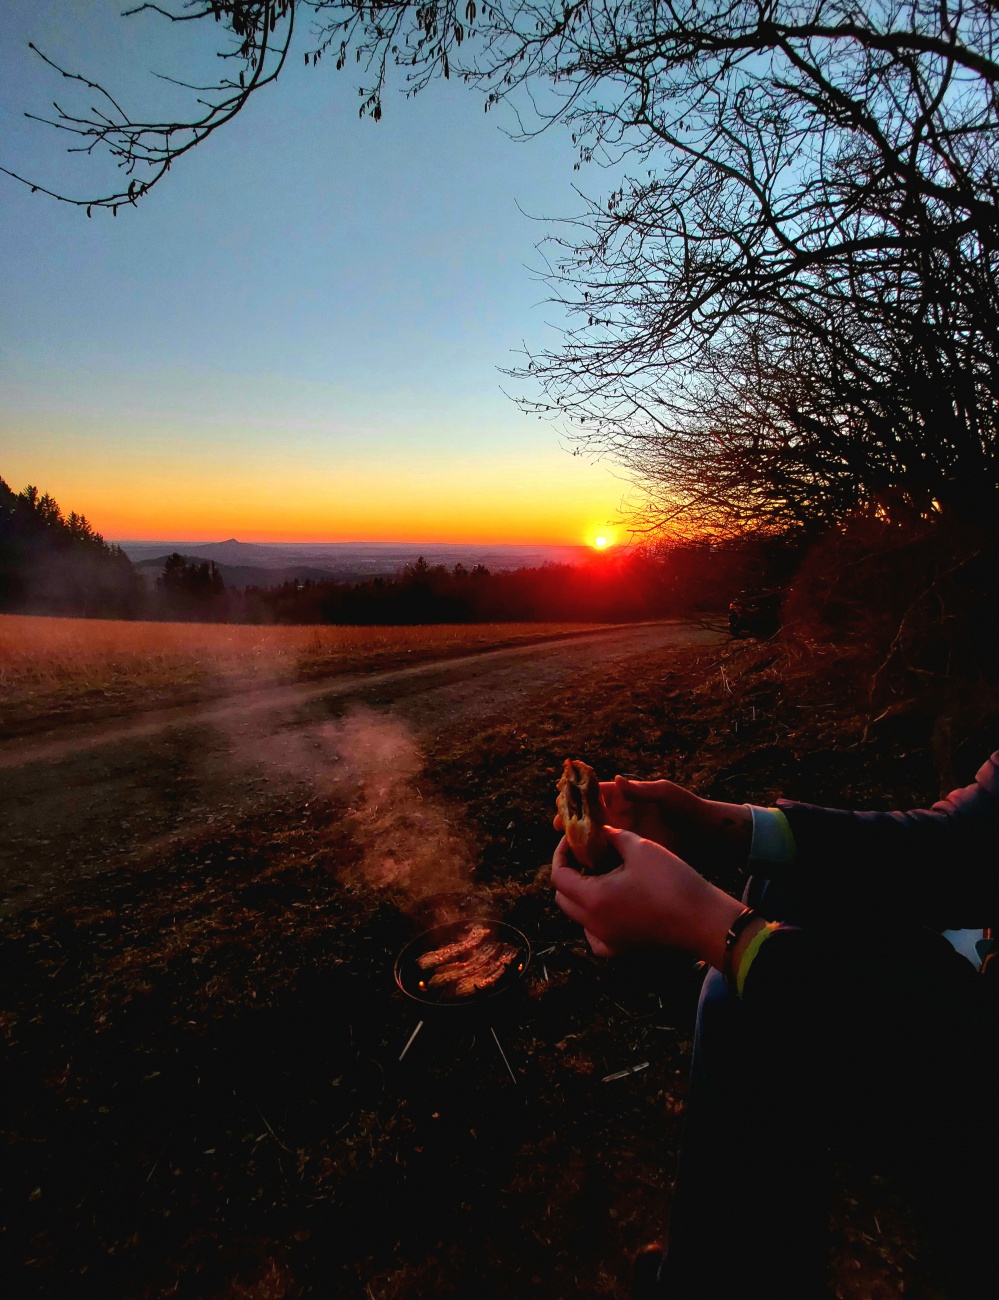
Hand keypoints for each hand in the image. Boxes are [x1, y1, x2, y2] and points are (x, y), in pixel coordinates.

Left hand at [551, 825, 743, 966]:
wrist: (705, 923)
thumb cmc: (673, 882)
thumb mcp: (641, 848)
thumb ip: (614, 837)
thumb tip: (602, 832)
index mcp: (594, 899)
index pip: (558, 877)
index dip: (562, 854)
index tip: (573, 840)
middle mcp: (594, 925)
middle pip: (563, 898)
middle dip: (569, 873)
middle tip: (586, 855)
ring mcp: (608, 942)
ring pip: (578, 917)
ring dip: (581, 895)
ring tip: (601, 875)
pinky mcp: (623, 951)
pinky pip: (595, 935)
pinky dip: (595, 919)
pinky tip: (612, 904)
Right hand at [554, 775, 751, 872]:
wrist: (708, 836)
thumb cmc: (688, 808)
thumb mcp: (667, 795)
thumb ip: (642, 789)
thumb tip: (616, 779)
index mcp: (626, 798)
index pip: (596, 796)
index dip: (578, 800)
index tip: (563, 808)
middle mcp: (621, 816)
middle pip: (590, 818)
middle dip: (573, 823)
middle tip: (559, 832)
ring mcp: (626, 836)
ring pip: (597, 839)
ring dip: (582, 844)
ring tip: (567, 852)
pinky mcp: (633, 855)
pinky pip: (610, 857)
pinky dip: (598, 862)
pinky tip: (587, 870)